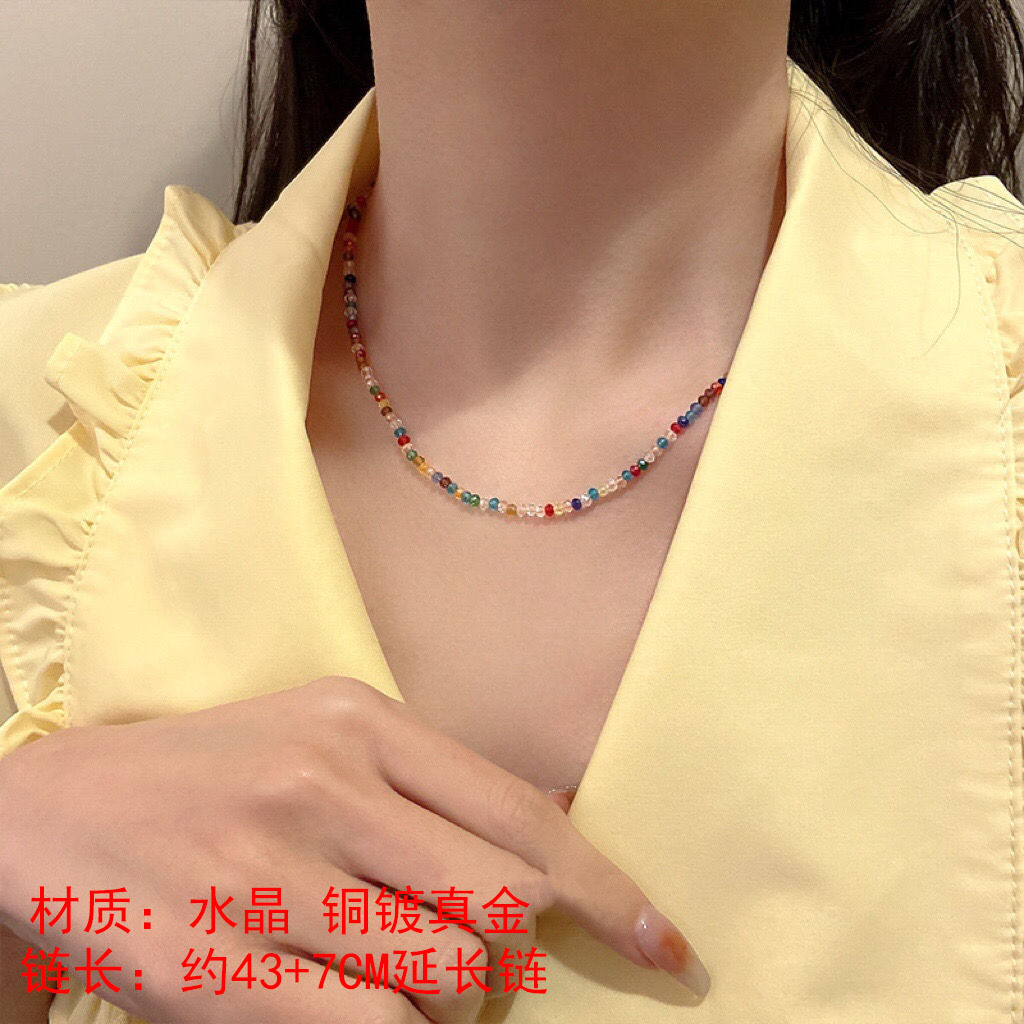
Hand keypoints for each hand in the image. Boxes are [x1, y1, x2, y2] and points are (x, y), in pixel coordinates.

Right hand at [0, 675, 709, 1022]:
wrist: (49, 810)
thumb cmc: (213, 776)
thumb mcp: (321, 739)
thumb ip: (425, 784)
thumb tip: (544, 845)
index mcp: (360, 721)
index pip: (521, 813)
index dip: (608, 889)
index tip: (663, 944)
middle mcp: (325, 785)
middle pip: (501, 903)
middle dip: (512, 955)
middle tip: (472, 962)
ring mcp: (270, 875)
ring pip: (447, 978)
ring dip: (448, 1002)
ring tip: (392, 979)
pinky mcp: (220, 967)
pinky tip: (363, 1012)